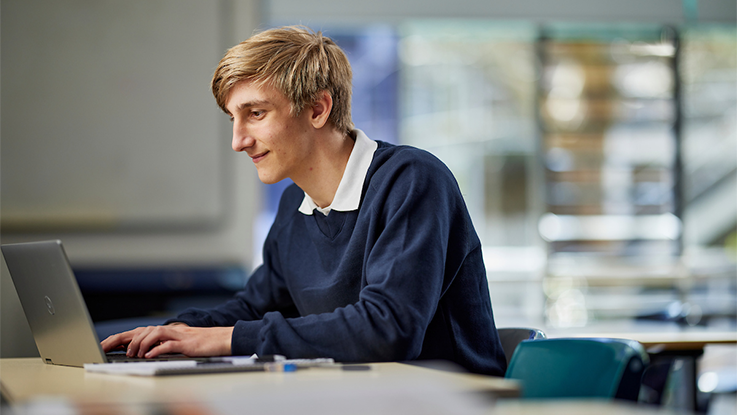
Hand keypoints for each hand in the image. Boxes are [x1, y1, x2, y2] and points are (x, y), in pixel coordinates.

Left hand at [101, 325, 233, 357]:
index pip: (138, 332)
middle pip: (142, 330)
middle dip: (124, 339)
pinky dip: (157, 349)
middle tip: (113, 350)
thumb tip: (146, 352)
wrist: (224, 339)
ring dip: (140, 344)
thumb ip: (163, 345)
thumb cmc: (203, 344)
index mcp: (166, 332)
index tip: (104, 345)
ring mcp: (178, 336)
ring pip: (153, 334)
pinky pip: (169, 344)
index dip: (120, 338)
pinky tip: (149, 356)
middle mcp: (170, 331)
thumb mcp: (179, 344)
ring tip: (133, 354)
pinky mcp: (187, 344)